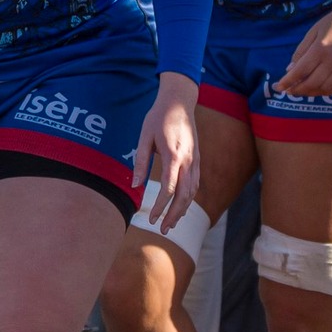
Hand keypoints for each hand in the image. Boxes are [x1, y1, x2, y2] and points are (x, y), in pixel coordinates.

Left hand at [134, 72, 199, 231]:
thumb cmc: (158, 117)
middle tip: (162, 230)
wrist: (180, 101)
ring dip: (182, 211)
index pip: (169, 187)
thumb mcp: (144, 136)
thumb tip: (134, 186)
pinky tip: (179, 209)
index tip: (151, 218)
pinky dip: (188, 200)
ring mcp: (195, 160)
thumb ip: (140, 162)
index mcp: (174, 154)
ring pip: (192, 192)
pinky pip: (195, 185)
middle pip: (184, 195)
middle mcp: (188, 160)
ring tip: (170, 225)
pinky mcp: (197, 160)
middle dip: (173, 215)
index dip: (160, 206)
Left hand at [275, 1, 331, 97]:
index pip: (300, 71)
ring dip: (310, 92)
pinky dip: (326, 92)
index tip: (278, 87)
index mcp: (319, 49)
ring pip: (324, 88)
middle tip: (289, 91)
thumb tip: (289, 70)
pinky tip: (318, 90)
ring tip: (302, 90)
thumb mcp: (312, 32)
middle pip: (311, 83)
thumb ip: (300, 51)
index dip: (287, 81)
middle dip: (297, 90)